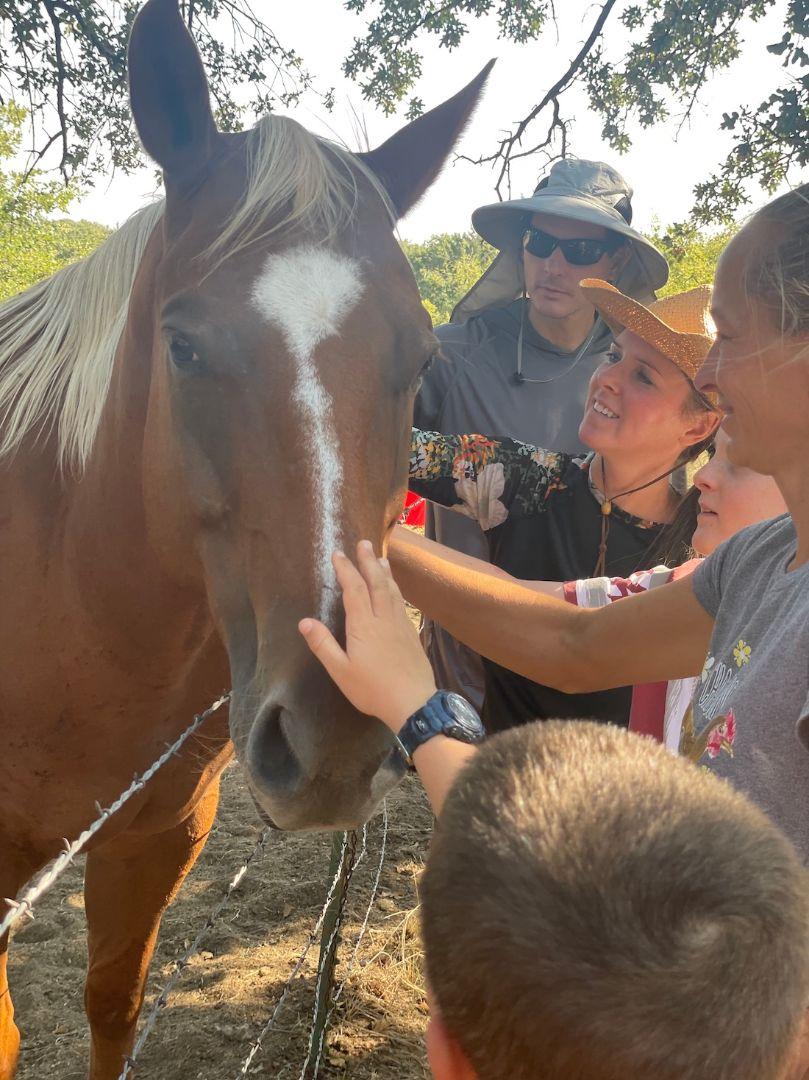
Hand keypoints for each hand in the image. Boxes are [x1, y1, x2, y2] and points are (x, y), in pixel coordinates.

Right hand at [299, 541, 437, 731]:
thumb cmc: (373, 689)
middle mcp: (383, 618)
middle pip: (376, 582)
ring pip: (392, 590)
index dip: (345, 569)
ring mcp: (400, 624)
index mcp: (363, 625)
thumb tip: (304, 622)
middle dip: (367, 561)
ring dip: (384, 572)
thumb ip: (323, 645)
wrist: (413, 702)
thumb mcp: (341, 671)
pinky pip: (401, 602)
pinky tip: (395, 589)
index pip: (353, 589)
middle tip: (363, 542)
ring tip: (380, 558)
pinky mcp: (411, 633)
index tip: (337, 554)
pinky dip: (396, 589)